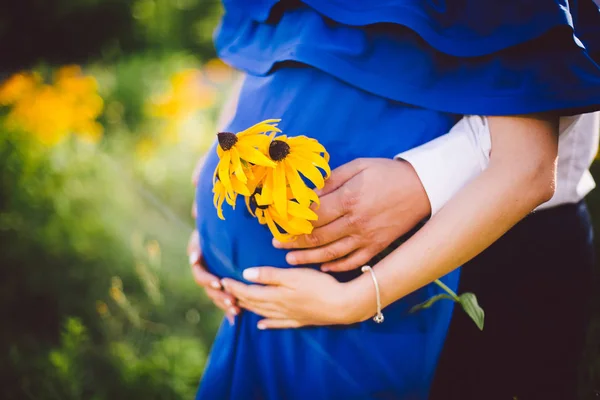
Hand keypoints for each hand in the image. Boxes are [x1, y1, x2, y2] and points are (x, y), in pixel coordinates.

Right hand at [189, 153, 238, 322]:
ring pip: (216, 290)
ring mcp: (219, 268)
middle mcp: (210, 256)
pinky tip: (239, 316)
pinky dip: (231, 304)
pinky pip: (229, 294)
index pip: (195, 254)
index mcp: (205, 240)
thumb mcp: (221, 184)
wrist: (251, 208)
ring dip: (223, 300)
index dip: (198, 261)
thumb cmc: (232, 195)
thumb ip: (206, 177)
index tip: (200, 263)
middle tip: (226, 294)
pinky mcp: (231, 277)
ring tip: (235, 309)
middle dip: (213, 289)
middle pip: (204, 278)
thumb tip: (195, 179)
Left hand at [221, 267, 372, 328]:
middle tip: (224, 293)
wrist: (342, 305)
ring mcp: (289, 316)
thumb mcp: (293, 275)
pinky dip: (268, 323)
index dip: (234, 286)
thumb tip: (246, 274)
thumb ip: (269, 275)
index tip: (222, 280)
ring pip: (263, 313)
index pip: (248, 292)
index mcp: (275, 295)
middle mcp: (278, 308)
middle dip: (237, 298)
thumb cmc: (319, 286)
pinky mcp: (300, 320)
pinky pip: (278, 323)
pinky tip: (261, 325)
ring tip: (237, 306)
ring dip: (249, 309)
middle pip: (253, 303)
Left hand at [274, 158, 429, 271]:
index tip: (278, 222)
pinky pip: (352, 262)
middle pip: (317, 236)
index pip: (313, 215)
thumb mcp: (358, 166)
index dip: (293, 221)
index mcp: (349, 199)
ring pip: (330, 253)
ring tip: (290, 259)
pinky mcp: (376, 246)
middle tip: (277, 242)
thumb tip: (308, 192)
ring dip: (307, 257)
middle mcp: (355, 222)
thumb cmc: (387, 173)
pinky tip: (321, 266)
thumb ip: (332, 180)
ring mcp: (366, 237)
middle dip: (294, 241)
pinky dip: (335, 266)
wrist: (422, 188)